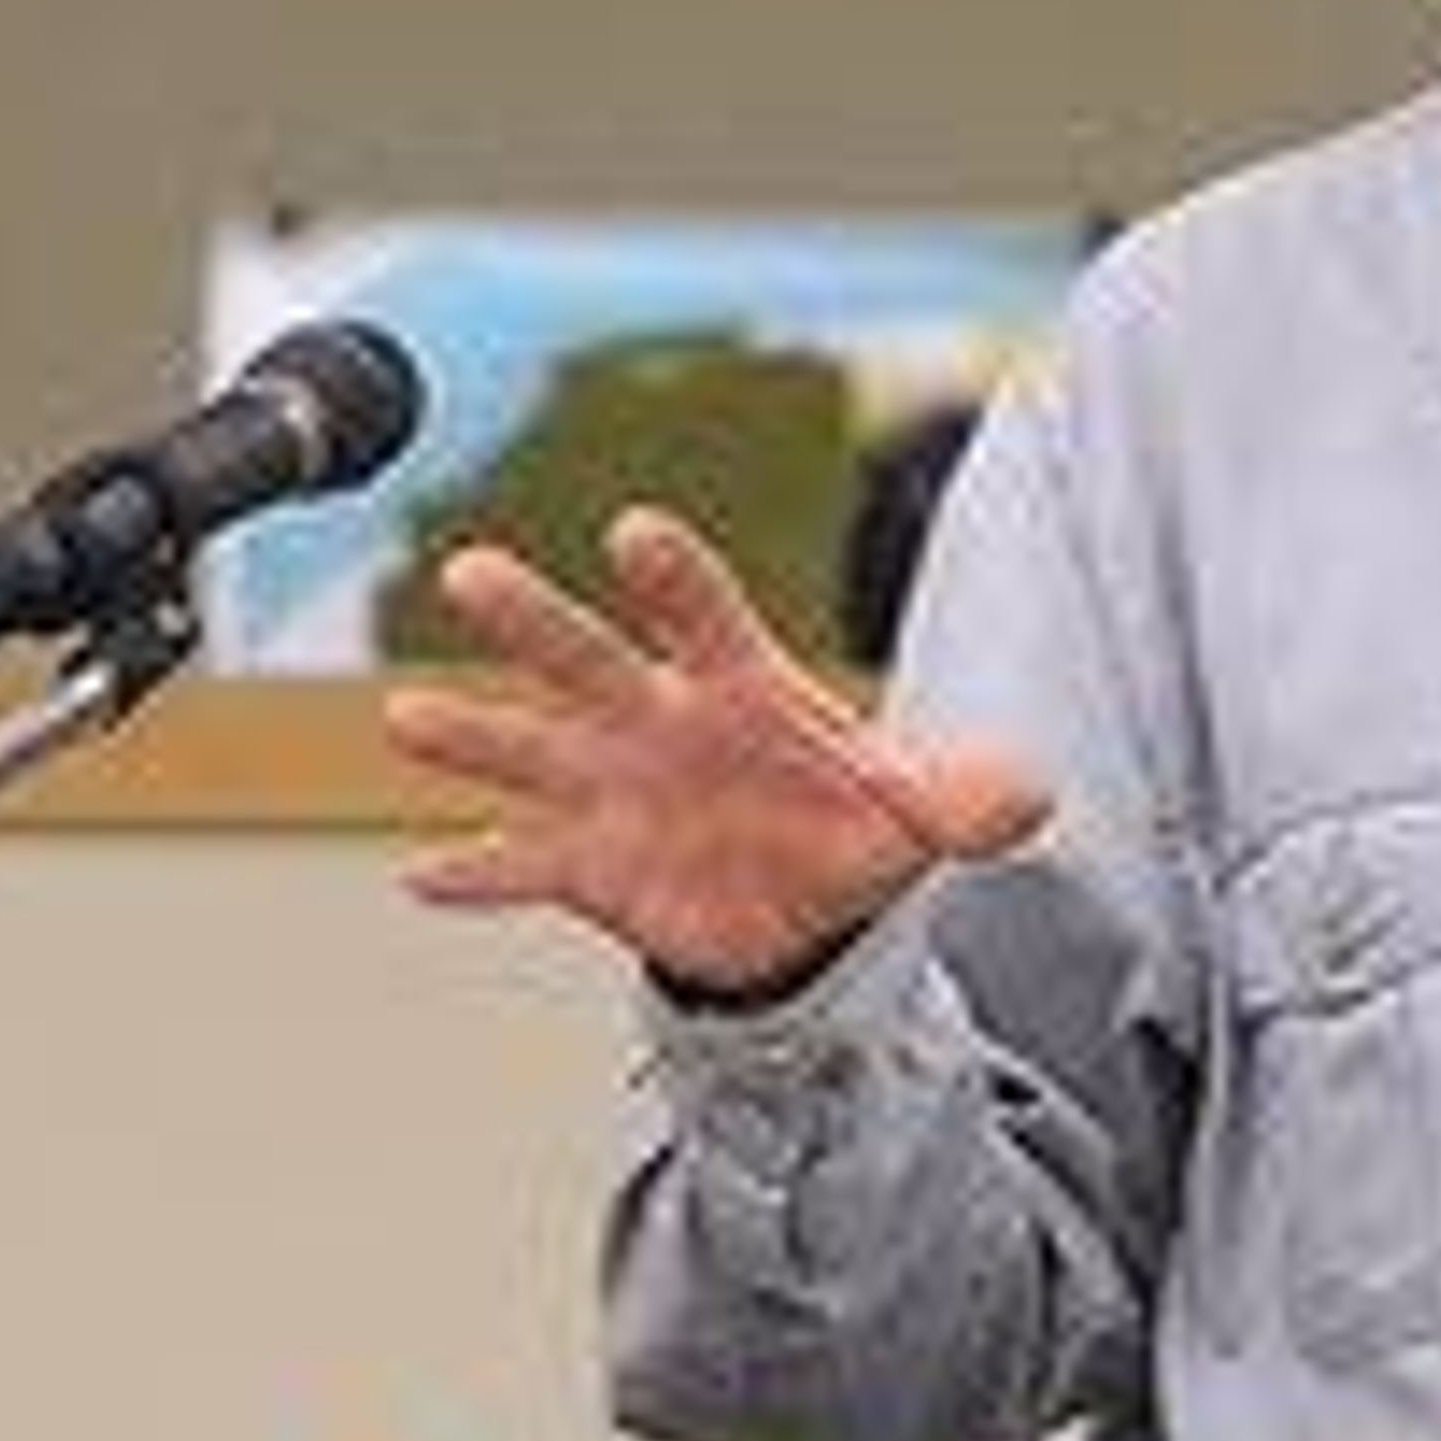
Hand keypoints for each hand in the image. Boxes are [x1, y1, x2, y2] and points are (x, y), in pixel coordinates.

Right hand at [383, 505, 1051, 993]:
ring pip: (529, 753)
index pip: (705, 615)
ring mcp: (611, 791)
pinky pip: (523, 869)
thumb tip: (1033, 796)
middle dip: (531, 621)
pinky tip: (423, 882)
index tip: (636, 535)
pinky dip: (476, 878)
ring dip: (469, 737)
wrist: (799, 905)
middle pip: (585, 659)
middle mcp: (655, 721)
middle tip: (472, 572)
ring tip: (408, 721)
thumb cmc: (846, 821)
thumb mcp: (919, 812)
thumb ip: (969, 797)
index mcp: (737, 684)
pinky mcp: (588, 867)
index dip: (674, 578)